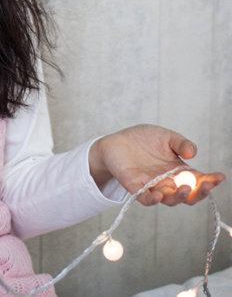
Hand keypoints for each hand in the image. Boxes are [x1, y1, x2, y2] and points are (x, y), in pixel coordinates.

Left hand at [88, 124, 224, 206]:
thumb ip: (181, 144)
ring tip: (185, 187)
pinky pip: (145, 198)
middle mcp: (168, 182)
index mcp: (178, 171)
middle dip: (199, 192)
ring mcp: (152, 187)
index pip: (197, 181)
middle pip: (187, 195)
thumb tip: (193, 154)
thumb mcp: (166, 137)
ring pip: (169, 199)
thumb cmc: (143, 139)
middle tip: (206, 184)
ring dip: (179, 196)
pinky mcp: (135, 187)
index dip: (210, 181)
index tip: (220, 176)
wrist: (116, 141)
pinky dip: (151, 199)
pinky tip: (158, 195)